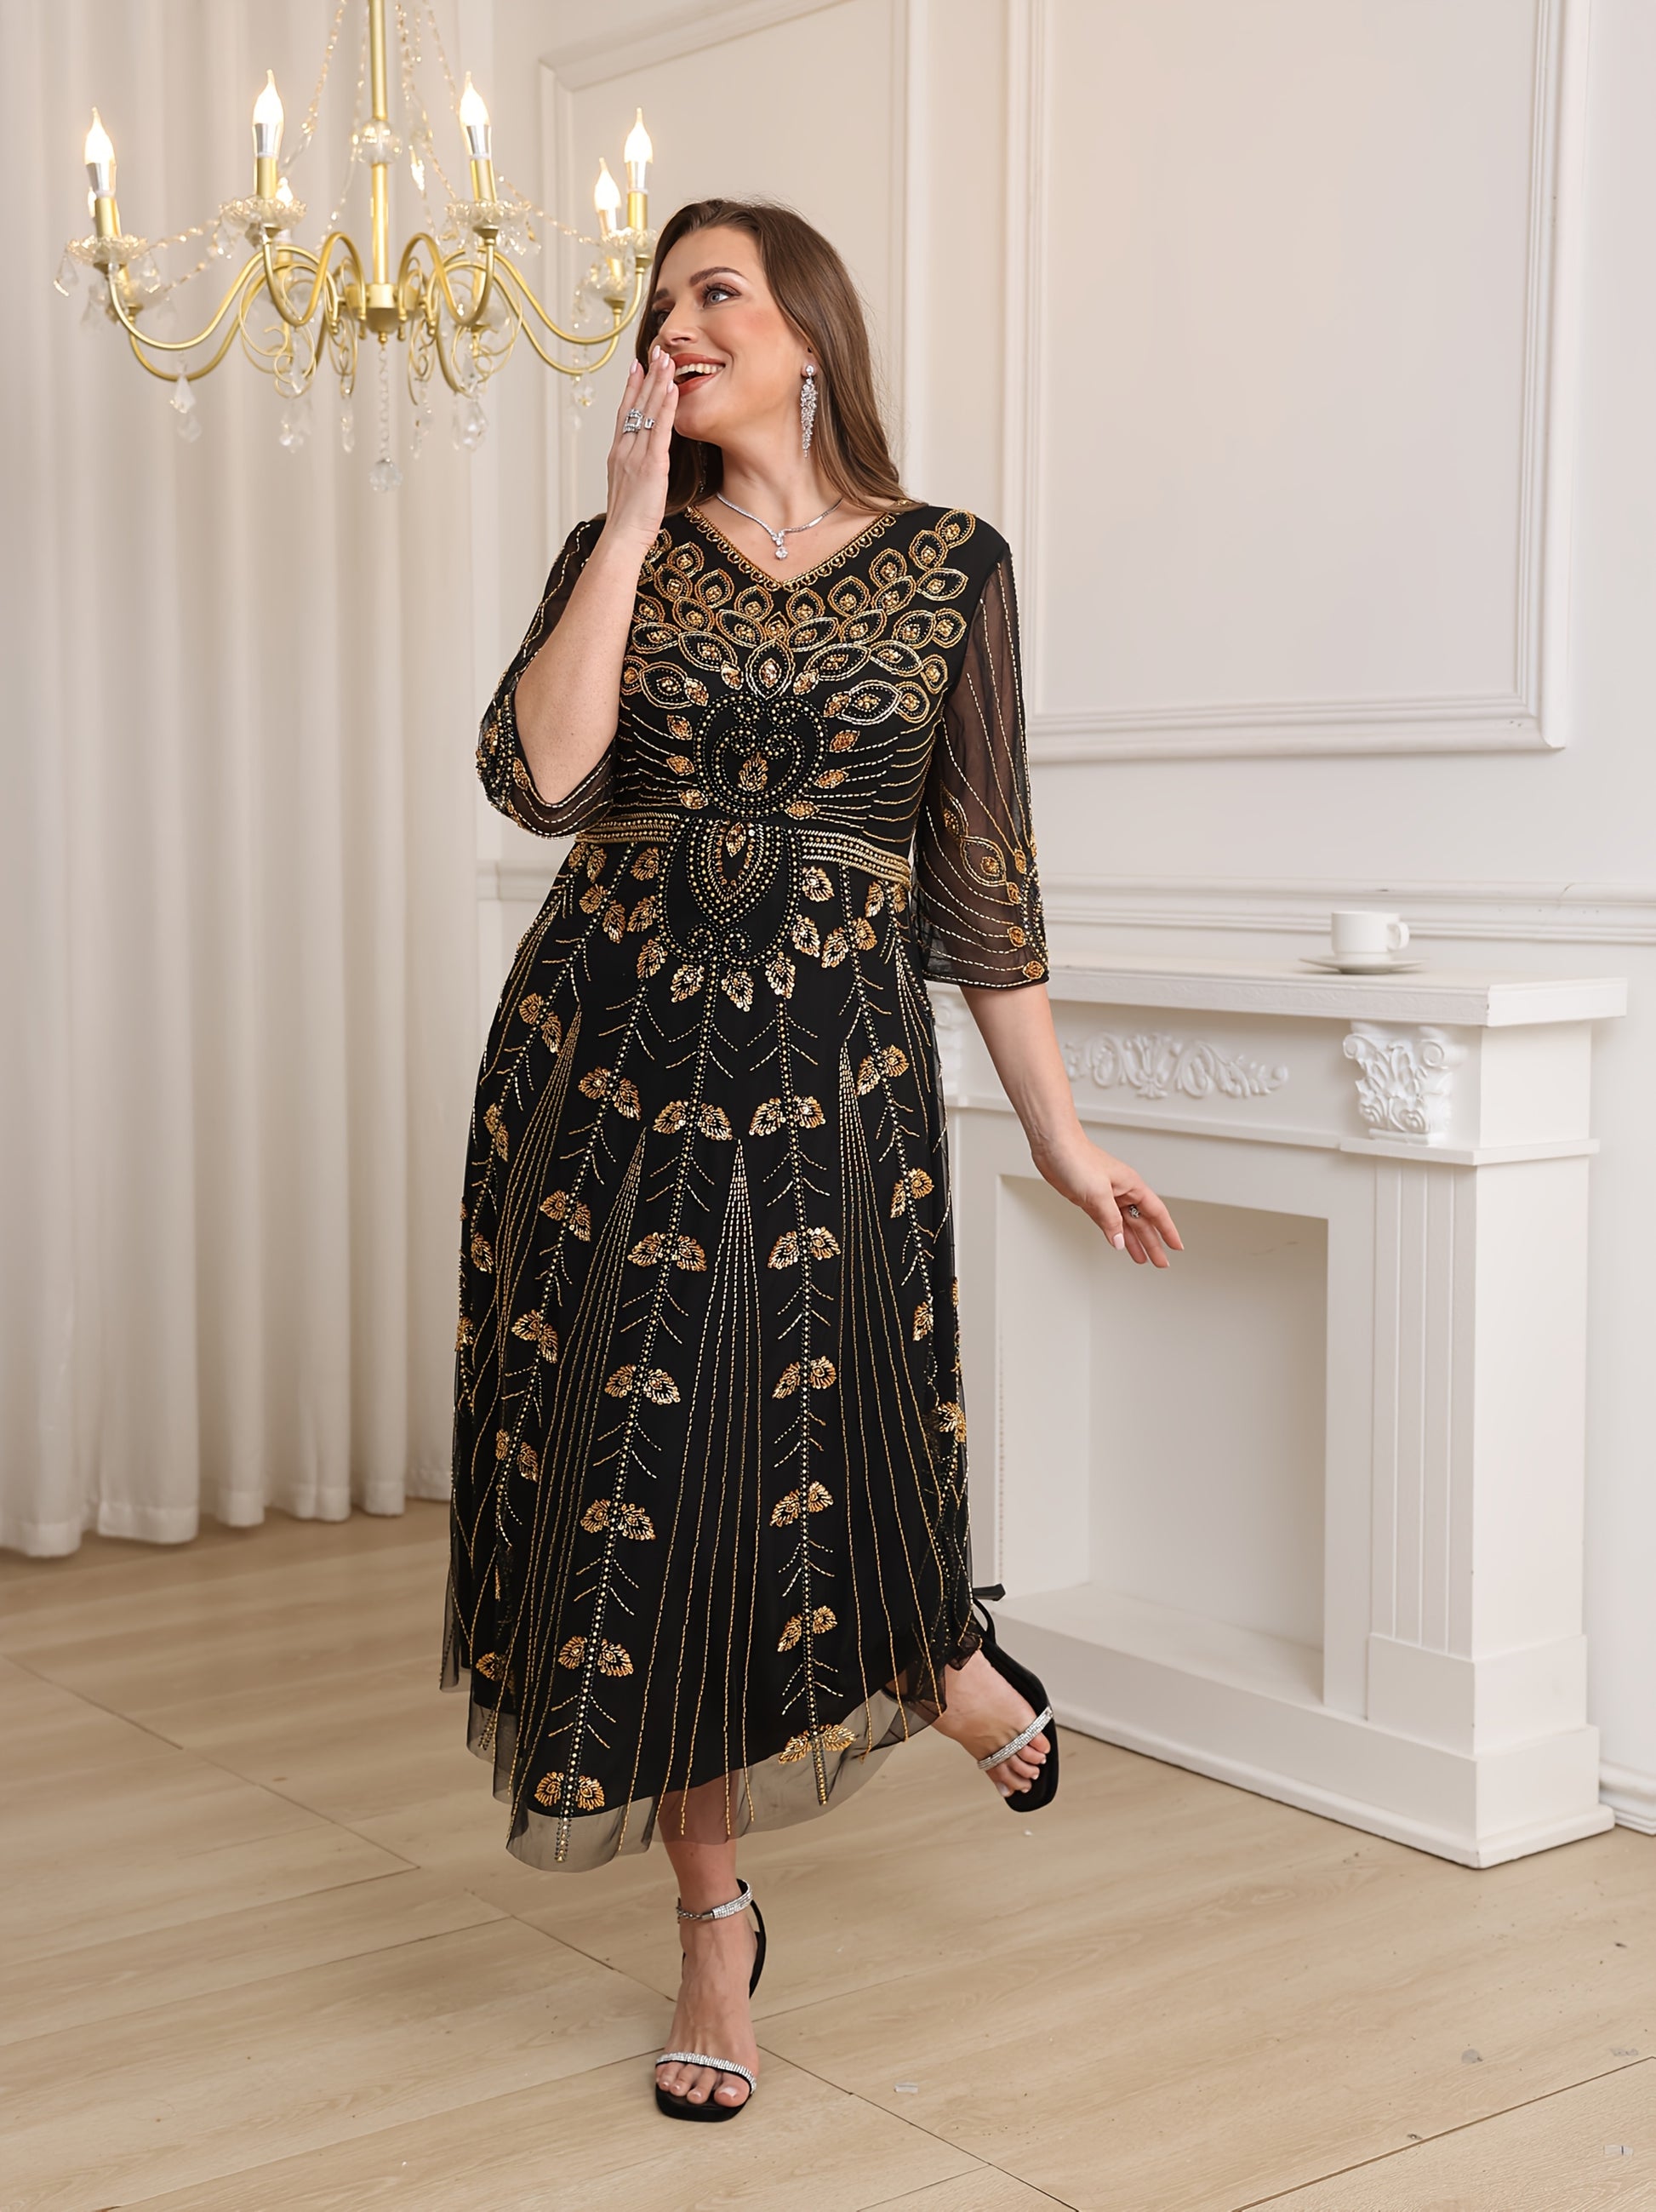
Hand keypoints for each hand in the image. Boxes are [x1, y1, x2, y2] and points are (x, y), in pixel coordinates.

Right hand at [602, 347, 677, 551]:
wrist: (622, 538)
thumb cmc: (627, 522)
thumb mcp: (628, 489)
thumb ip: (633, 471)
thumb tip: (640, 466)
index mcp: (618, 454)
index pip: (624, 413)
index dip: (631, 388)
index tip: (637, 366)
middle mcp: (624, 449)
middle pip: (635, 405)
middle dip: (647, 377)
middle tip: (655, 351)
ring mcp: (636, 455)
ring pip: (648, 412)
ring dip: (658, 384)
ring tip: (666, 359)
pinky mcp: (651, 465)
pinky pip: (661, 430)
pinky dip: (667, 408)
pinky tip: (672, 390)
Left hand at [1030, 1131, 1182, 1266]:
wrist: (1054, 1147)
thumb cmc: (1077, 1158)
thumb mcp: (1098, 1193)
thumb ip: (1110, 1220)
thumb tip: (1119, 1242)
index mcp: (1131, 1185)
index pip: (1157, 1212)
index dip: (1168, 1231)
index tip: (1177, 1246)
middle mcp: (1122, 1191)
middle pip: (1143, 1222)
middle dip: (1153, 1243)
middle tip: (1161, 1262)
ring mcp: (1107, 1197)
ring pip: (1126, 1225)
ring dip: (1135, 1242)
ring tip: (1144, 1260)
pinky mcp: (1091, 1201)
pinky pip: (1109, 1223)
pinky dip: (1115, 1234)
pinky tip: (1119, 1244)